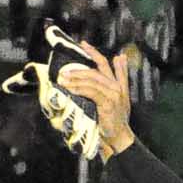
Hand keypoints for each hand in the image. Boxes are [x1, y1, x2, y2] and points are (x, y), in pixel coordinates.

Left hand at [61, 40, 134, 156]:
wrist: (119, 139)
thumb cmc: (114, 122)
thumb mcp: (116, 101)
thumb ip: (114, 83)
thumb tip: (113, 65)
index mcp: (119, 85)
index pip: (105, 64)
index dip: (94, 53)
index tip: (83, 44)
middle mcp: (117, 87)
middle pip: (97, 70)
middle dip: (79, 68)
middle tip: (64, 69)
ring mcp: (114, 94)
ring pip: (92, 80)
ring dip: (76, 78)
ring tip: (63, 78)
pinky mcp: (108, 103)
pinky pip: (91, 91)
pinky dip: (79, 88)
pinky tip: (69, 88)